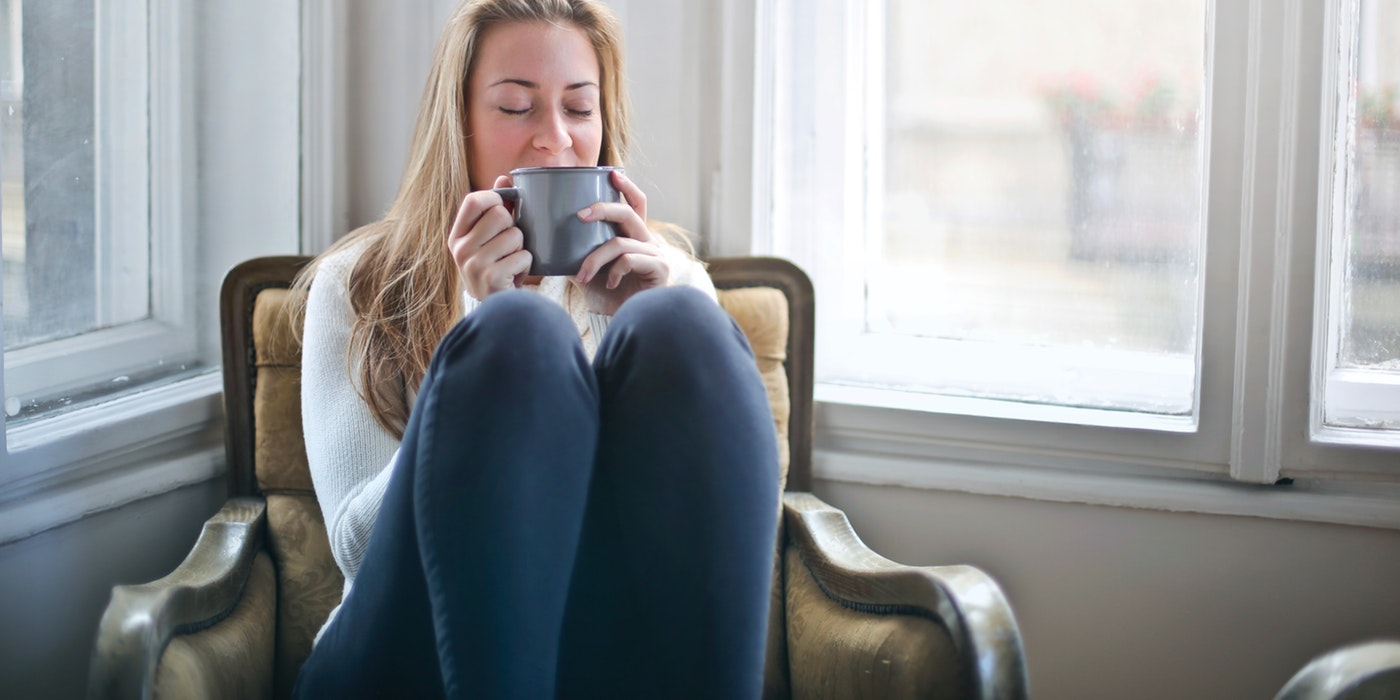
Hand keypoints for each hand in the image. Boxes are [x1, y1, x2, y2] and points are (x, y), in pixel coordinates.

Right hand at [447, 175, 531, 299]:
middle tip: (510, 243)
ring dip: (522, 247)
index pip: (474, 200)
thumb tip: (504, 177)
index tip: (503, 208)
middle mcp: (460, 249)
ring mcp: (474, 265)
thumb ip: (495, 208)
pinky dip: (526, 264)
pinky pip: (523, 256)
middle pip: (500, 215)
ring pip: (515, 235)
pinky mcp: (491, 278)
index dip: (494, 198)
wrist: (494, 307)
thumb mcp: (487, 238)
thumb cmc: (494, 266)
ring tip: (512, 260)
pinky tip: (515, 274)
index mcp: (457, 235)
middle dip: (514, 227)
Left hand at [572, 170, 669, 314]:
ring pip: (620, 242)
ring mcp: (656, 255)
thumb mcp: (585, 267)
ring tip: (582, 275)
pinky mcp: (660, 269)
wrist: (621, 322)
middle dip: (602, 209)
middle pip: (628, 213)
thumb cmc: (605, 294)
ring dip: (595, 258)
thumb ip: (573, 250)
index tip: (612, 174)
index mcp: (633, 235)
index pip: (636, 204)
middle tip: (579, 215)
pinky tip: (609, 283)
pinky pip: (629, 259)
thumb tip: (542, 235)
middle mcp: (648, 241)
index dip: (627, 187)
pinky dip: (613, 270)